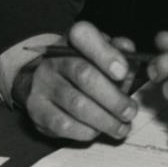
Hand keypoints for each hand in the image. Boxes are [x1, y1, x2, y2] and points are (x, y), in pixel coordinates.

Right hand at [17, 21, 138, 141]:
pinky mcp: (36, 110)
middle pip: (84, 75)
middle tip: (130, 111)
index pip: (84, 35)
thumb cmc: (84, 66)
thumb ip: (119, 53)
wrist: (45, 82)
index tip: (123, 72)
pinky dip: (86, 131)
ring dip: (104, 120)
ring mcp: (42, 84)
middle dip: (113, 97)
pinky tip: (98, 131)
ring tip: (121, 127)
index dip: (105, 53)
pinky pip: (63, 124)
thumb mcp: (102, 53)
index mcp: (73, 39)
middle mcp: (53, 59)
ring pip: (76, 104)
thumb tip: (131, 62)